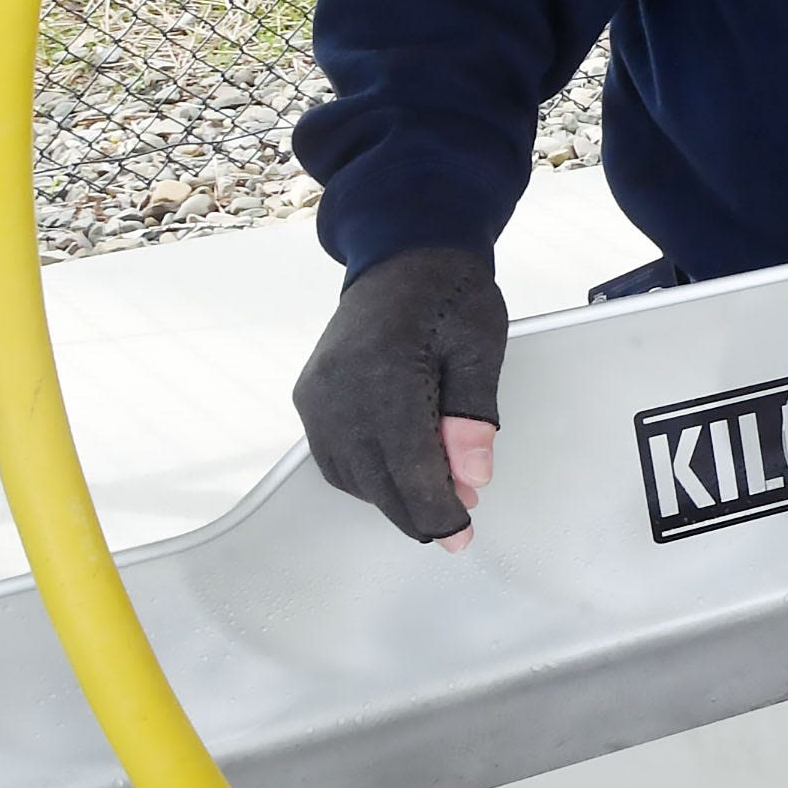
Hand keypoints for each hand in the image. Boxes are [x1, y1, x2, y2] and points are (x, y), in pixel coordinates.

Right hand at [292, 246, 506, 546]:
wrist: (402, 254)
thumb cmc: (450, 295)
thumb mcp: (479, 348)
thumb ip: (472, 415)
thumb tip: (471, 477)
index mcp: (385, 372)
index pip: (407, 466)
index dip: (435, 509)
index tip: (461, 534)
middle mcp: (338, 389)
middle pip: (374, 479)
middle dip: (416, 511)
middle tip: (456, 525)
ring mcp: (316, 394)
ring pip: (349, 475)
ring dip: (390, 497)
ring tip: (435, 498)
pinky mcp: (309, 395)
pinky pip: (332, 456)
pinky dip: (365, 476)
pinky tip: (398, 476)